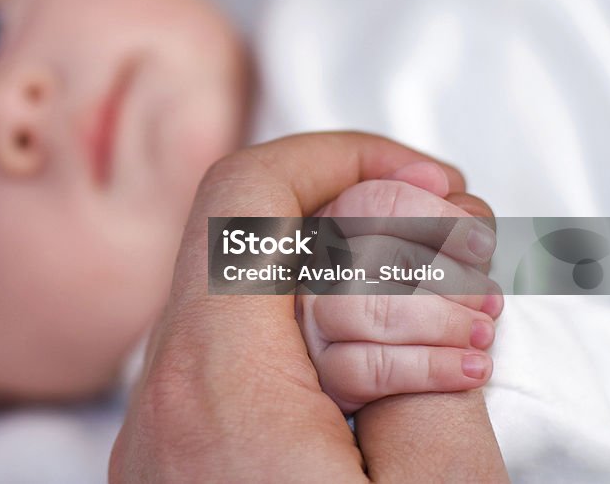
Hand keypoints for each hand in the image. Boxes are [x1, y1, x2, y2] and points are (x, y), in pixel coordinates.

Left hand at [109, 133, 507, 482]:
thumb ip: (436, 388)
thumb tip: (436, 319)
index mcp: (215, 382)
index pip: (245, 191)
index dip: (341, 156)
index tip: (427, 185)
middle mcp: (164, 394)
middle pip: (247, 242)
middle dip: (359, 225)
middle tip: (453, 257)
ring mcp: (157, 430)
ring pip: (238, 305)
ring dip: (338, 292)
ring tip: (435, 335)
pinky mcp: (169, 461)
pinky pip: (227, 366)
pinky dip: (305, 347)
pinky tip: (374, 388)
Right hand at [297, 161, 503, 412]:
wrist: (412, 354)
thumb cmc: (426, 289)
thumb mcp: (438, 240)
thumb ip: (444, 208)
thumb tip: (439, 180)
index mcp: (341, 219)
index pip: (374, 201)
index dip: (435, 218)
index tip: (482, 244)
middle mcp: (318, 265)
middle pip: (372, 256)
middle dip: (447, 277)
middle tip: (490, 296)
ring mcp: (315, 319)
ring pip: (365, 312)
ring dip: (440, 323)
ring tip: (483, 333)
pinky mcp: (326, 372)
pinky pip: (368, 370)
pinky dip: (431, 369)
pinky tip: (471, 368)